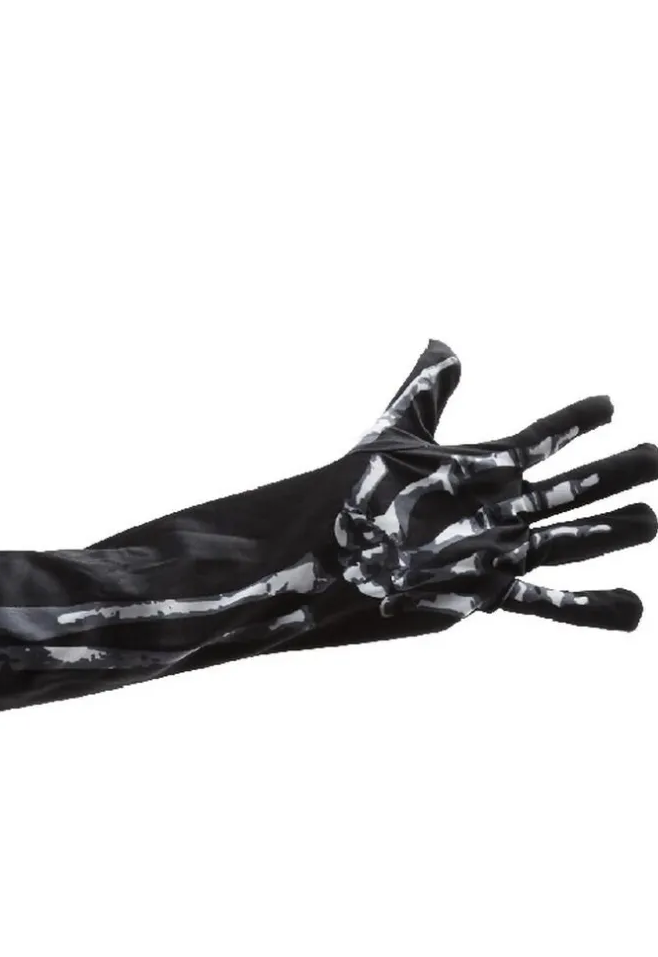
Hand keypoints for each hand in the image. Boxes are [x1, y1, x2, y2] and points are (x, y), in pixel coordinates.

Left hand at [340, 341, 657, 628]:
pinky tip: (635, 612)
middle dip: (612, 476)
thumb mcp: (393, 435)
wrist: (331, 552)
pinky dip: (589, 609)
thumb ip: (423, 391)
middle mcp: (501, 511)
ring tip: (651, 521)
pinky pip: (548, 604)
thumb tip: (442, 344)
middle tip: (655, 457)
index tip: (609, 404)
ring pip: (570, 542)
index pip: (541, 440)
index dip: (574, 423)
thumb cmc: (358, 493)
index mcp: (484, 470)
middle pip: (570, 491)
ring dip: (609, 533)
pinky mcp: (487, 591)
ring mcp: (499, 551)